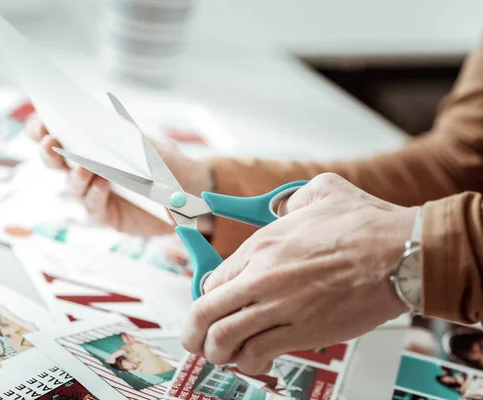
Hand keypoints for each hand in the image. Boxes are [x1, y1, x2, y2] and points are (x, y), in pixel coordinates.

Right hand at [25, 115, 213, 235]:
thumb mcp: (142, 140)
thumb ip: (118, 133)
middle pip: (54, 162)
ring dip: (75, 175)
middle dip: (48, 152)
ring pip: (72, 186)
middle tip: (50, 142)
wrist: (188, 187)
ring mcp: (92, 194)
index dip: (40, 129)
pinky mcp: (106, 215)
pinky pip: (93, 206)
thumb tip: (93, 123)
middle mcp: (83, 170)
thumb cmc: (161, 159)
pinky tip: (104, 183)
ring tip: (84, 165)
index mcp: (86, 146)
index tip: (39, 121)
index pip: (54, 136)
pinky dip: (96, 194)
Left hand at [180, 173, 415, 374]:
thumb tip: (285, 208)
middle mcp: (262, 278)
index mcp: (262, 246)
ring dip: (216, 350)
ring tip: (220, 353)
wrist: (399, 253)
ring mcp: (280, 307)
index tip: (211, 302)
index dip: (207, 295)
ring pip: (224, 338)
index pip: (212, 278)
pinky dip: (248, 361)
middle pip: (205, 311)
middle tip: (194, 338)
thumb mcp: (321, 191)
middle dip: (192, 330)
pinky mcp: (302, 332)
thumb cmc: (366, 226)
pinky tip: (252, 360)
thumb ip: (293, 200)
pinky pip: (259, 353)